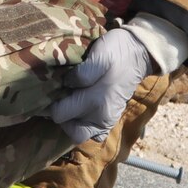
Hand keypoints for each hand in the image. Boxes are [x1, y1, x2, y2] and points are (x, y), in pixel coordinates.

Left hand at [49, 27, 153, 143]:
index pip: (60, 114)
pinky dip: (85, 127)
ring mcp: (107, 121)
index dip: (50, 103)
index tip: (49, 90)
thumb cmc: (116, 52)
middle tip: (57, 96)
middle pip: (66, 126)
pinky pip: (94, 135)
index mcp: (96, 101)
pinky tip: (81, 113)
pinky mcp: (110, 121)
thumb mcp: (99, 55)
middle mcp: (101, 117)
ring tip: (68, 103)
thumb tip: (66, 84)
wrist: (137, 53)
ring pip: (78, 135)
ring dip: (70, 122)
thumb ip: (83, 73)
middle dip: (58, 112)